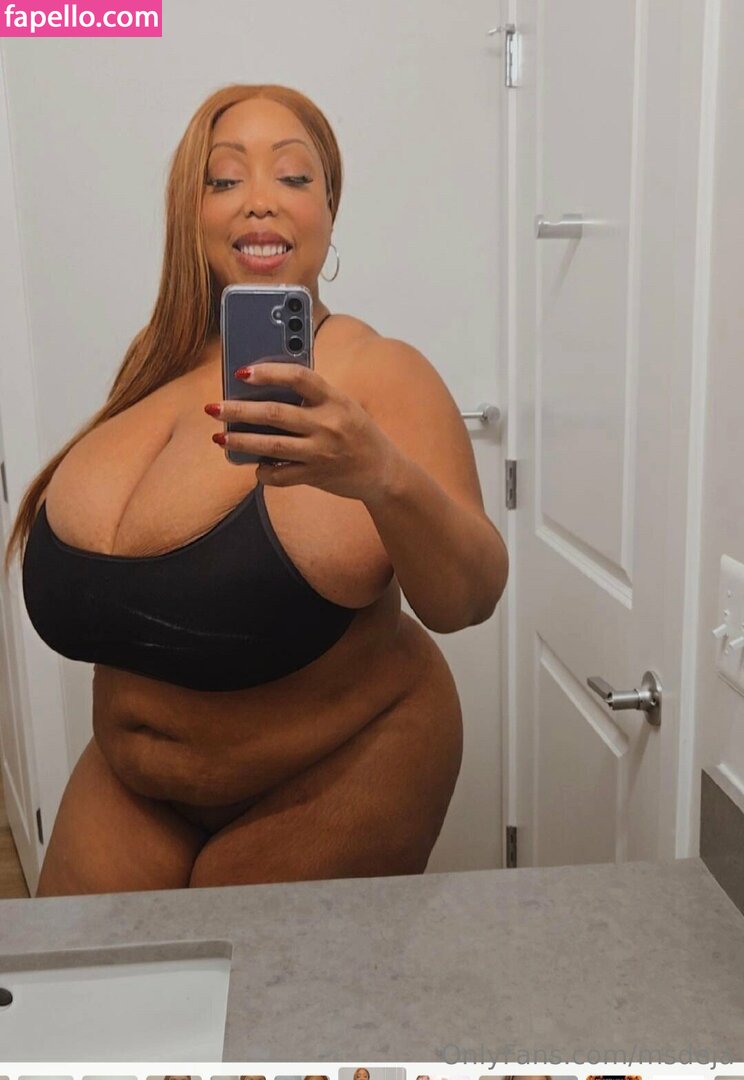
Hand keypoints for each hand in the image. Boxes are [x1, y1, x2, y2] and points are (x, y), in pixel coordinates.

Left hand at [205, 361, 400, 500]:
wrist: (384, 471)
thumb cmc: (356, 432)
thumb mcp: (342, 406)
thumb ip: (312, 397)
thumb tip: (264, 391)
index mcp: (334, 399)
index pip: (299, 377)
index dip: (268, 372)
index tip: (241, 372)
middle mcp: (328, 424)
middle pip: (275, 414)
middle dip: (238, 411)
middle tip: (213, 408)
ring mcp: (321, 452)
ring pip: (271, 445)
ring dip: (241, 442)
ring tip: (219, 438)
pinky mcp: (316, 475)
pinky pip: (281, 475)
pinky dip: (264, 472)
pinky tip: (255, 467)